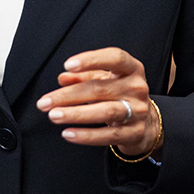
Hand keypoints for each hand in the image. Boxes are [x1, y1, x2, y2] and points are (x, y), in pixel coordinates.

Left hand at [36, 48, 160, 156]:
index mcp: (131, 69)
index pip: (114, 58)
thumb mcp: (105, 80)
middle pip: (100, 89)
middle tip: (45, 102)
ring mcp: (138, 111)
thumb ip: (83, 77)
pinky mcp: (135, 133)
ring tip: (54, 115)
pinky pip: (108, 135)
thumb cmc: (121, 95)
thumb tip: (63, 78)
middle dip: (68, 95)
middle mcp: (137, 88)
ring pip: (105, 111)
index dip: (91, 59)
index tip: (68, 65)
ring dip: (76, 114)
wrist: (148, 124)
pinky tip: (68, 134)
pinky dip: (86, 136)